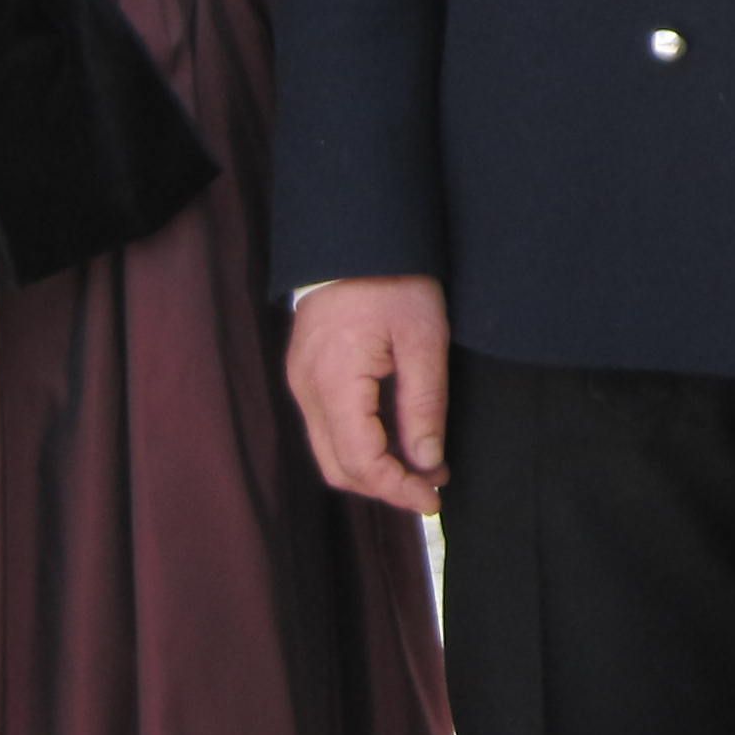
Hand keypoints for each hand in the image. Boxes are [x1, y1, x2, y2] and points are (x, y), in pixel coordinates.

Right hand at [287, 275, 452, 515]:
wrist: (357, 235)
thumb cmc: (395, 280)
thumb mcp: (424, 339)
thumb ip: (424, 405)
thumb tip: (427, 462)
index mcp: (333, 382)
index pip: (361, 461)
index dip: (397, 488)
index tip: (433, 498)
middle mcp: (306, 389)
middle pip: (338, 466)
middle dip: (385, 485)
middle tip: (432, 485)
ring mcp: (300, 382)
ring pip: (330, 451)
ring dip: (374, 467)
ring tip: (423, 463)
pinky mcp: (306, 374)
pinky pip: (328, 427)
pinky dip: (361, 443)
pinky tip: (397, 437)